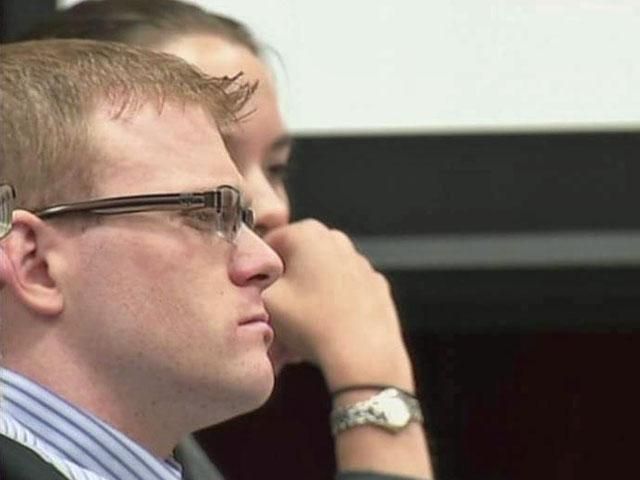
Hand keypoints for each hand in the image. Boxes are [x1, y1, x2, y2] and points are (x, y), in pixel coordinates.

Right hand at [264, 219, 413, 390]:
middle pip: (296, 260)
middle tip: (276, 315)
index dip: (258, 271)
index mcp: (306, 233)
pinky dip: (332, 306)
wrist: (362, 353)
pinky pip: (344, 292)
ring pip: (321, 277)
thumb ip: (250, 281)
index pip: (268, 243)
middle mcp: (336, 240)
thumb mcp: (264, 300)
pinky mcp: (374, 285)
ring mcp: (359, 262)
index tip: (257, 292)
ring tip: (298, 329)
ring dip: (307, 298)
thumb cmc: (315, 325)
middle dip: (285, 286)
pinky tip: (323, 329)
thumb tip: (252, 281)